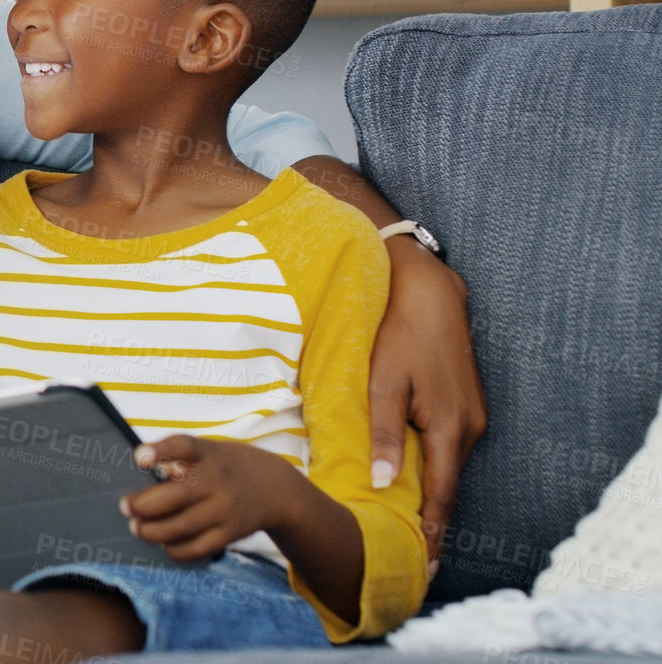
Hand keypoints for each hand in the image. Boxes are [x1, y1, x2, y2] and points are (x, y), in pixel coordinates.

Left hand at [120, 435, 292, 561]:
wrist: (274, 488)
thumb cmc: (225, 467)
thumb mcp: (208, 451)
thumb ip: (177, 459)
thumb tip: (139, 475)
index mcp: (208, 454)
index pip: (183, 446)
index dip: (160, 451)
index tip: (139, 458)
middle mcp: (218, 481)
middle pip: (177, 495)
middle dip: (144, 505)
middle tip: (124, 507)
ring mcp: (226, 509)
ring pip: (183, 525)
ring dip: (153, 530)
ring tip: (136, 528)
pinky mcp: (231, 533)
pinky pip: (199, 547)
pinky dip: (176, 549)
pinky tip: (163, 544)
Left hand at [369, 237, 486, 568]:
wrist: (430, 292)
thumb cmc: (400, 335)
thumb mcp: (383, 384)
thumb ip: (384, 435)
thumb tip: (384, 484)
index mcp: (450, 430)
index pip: (441, 496)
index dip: (432, 532)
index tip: (425, 565)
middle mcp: (470, 429)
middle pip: (447, 486)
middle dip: (432, 521)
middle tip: (415, 558)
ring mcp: (473, 416)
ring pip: (448, 466)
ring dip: (432, 493)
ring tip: (412, 527)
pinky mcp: (467, 405)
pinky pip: (449, 447)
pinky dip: (435, 467)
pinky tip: (417, 479)